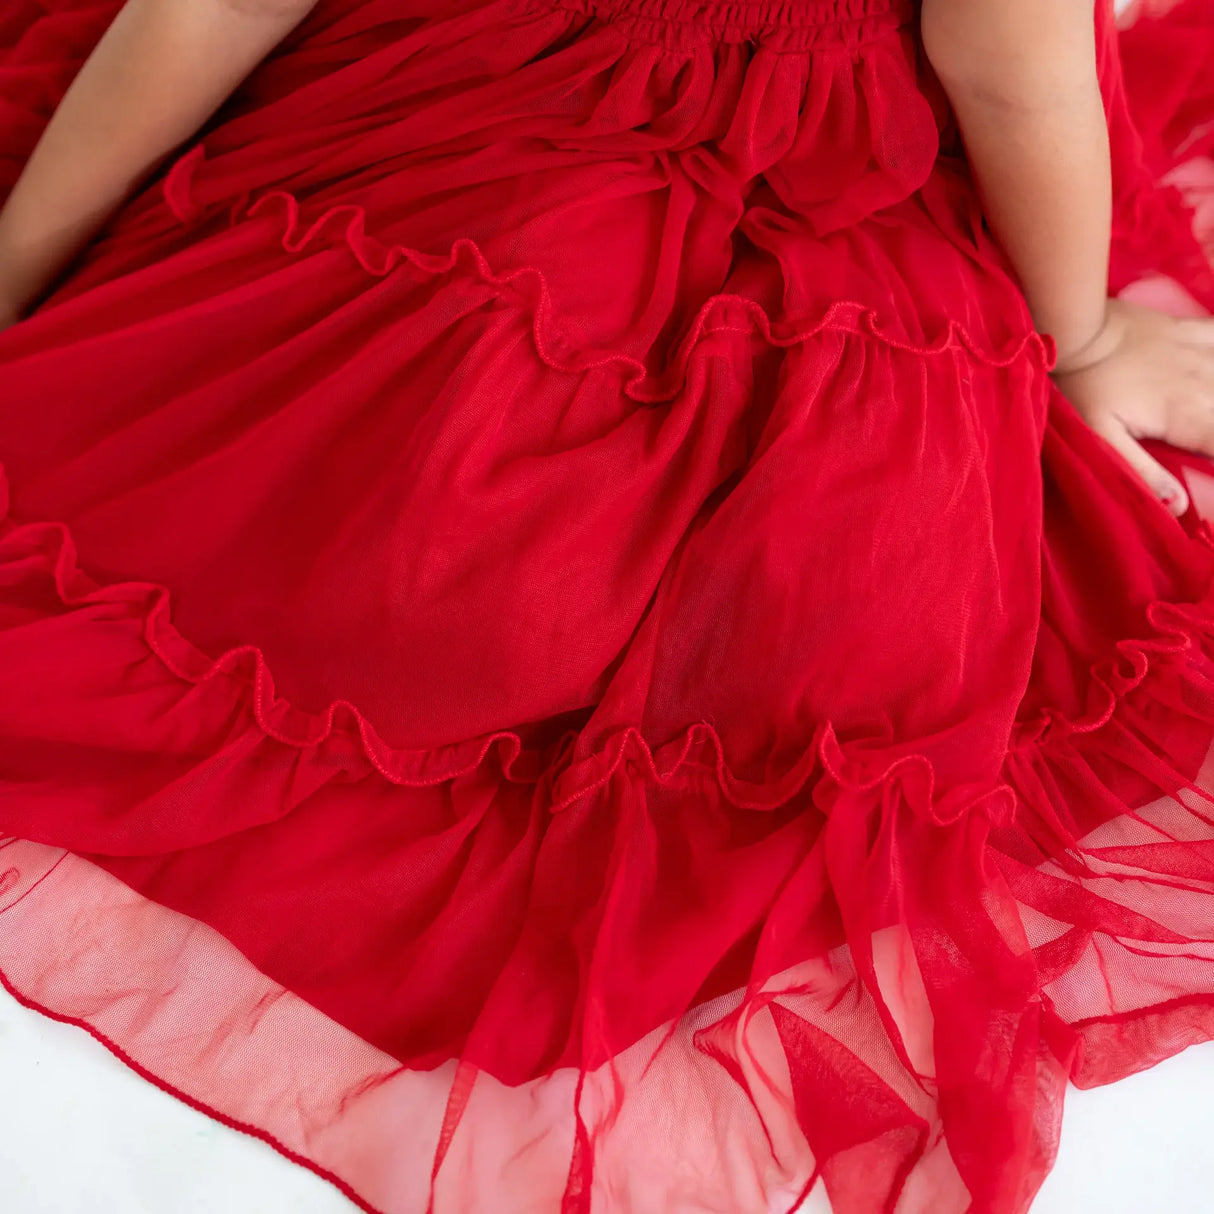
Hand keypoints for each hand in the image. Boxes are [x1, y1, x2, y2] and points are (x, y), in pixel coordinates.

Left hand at [1052, 299, 1213, 516]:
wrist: (1078, 329)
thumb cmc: (1085, 387)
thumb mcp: (1103, 436)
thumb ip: (1143, 471)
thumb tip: (1178, 508)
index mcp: (1188, 416)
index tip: (1212, 469)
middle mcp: (1207, 385)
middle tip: (1203, 439)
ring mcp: (1204, 355)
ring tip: (1209, 416)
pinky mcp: (1196, 332)